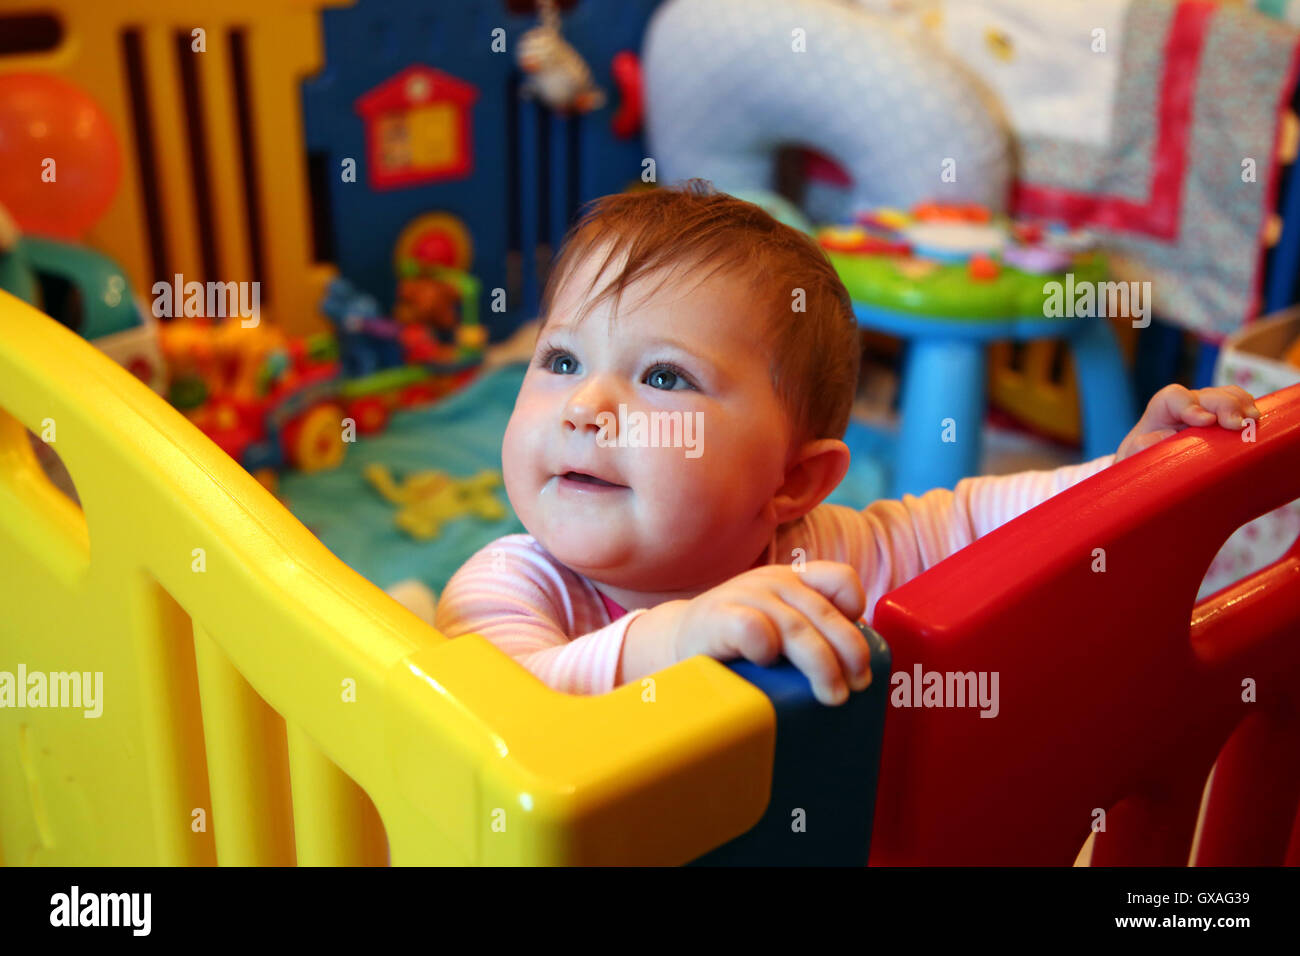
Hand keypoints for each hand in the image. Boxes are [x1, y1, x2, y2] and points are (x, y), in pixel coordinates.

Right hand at [636, 562, 871, 705]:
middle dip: (849, 652)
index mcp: (792, 581)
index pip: (840, 579)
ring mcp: (744, 597)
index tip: (856, 649)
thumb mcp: (778, 625)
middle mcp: (772, 582)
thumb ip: (811, 632)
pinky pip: (753, 629)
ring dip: (821, 664)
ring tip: (833, 696)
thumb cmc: (736, 644)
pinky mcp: (717, 617)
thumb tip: (860, 673)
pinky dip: (767, 648)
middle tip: (858, 685)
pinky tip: (768, 665)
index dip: (855, 611)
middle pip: (826, 613)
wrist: (673, 642)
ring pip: (797, 627)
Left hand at [1115, 384, 1259, 461]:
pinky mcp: (1224, 423)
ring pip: (1227, 396)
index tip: (1203, 422)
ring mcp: (1208, 412)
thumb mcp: (1132, 457)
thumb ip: (1140, 446)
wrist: (1152, 471)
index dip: (1190, 405)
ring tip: (1251, 421)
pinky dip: (1249, 410)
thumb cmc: (1140, 462)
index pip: (1173, 397)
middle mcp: (1186, 407)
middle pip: (1207, 394)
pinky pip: (1240, 407)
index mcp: (1161, 411)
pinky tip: (1256, 422)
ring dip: (1241, 406)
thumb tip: (1165, 437)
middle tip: (1235, 424)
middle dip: (1223, 405)